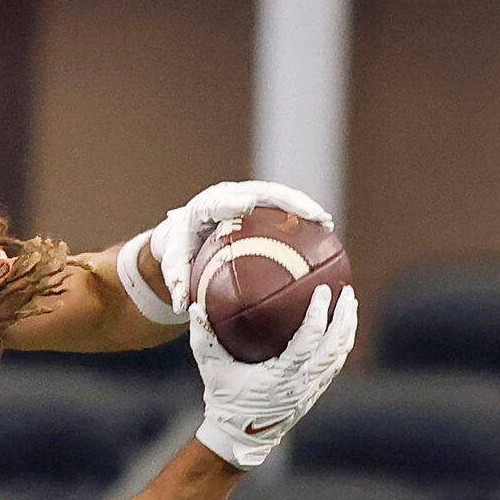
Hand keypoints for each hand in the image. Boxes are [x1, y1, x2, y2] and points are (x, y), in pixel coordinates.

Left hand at [148, 179, 334, 315]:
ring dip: (305, 206)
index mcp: (204, 207)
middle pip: (263, 191)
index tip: (247, 205)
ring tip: (327, 223)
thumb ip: (176, 283)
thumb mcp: (173, 266)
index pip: (220, 201)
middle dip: (289, 200)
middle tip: (312, 214)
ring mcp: (246, 194)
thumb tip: (180, 308)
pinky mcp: (258, 200)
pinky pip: (283, 208)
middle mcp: (228, 194)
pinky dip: (302, 218)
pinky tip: (323, 235)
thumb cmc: (179, 250)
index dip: (233, 201)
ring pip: (279, 196)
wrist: (182, 230)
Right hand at [193, 283, 358, 468]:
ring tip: (349, 306)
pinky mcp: (313, 393)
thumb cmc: (225, 402)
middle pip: (335, 344)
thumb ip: (204, 338)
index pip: (310, 338)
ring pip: (339, 355)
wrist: (238, 438)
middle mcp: (302, 382)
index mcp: (283, 374)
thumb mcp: (212, 370)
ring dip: (347, 329)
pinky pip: (334, 365)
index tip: (323, 290)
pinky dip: (341, 346)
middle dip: (344, 316)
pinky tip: (341, 331)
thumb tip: (194, 307)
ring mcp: (311, 389)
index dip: (319, 312)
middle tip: (347, 292)